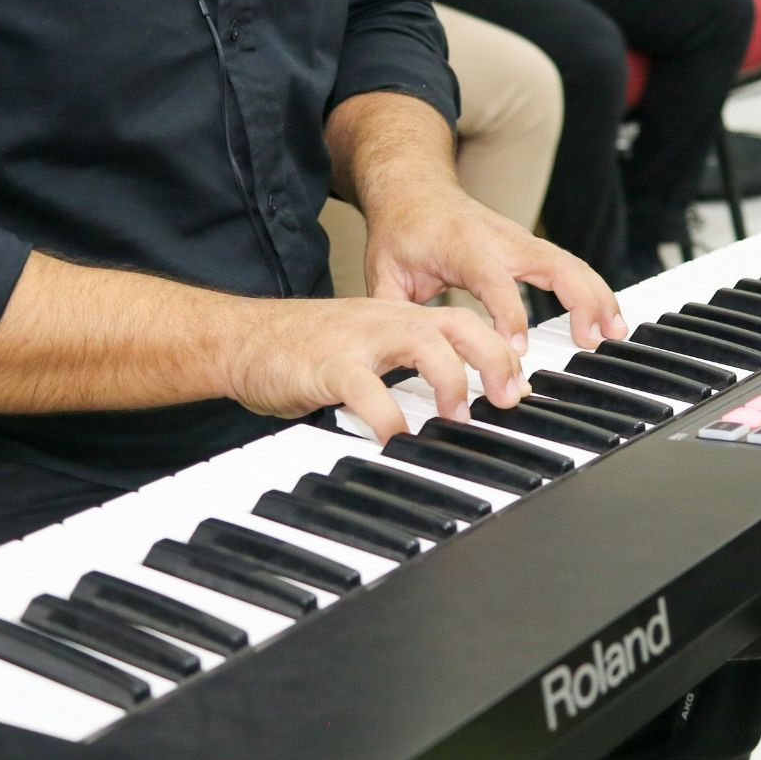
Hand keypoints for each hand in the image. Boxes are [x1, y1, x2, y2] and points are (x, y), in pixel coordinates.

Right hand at [223, 296, 527, 440]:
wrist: (241, 340)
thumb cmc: (303, 352)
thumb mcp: (365, 353)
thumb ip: (404, 372)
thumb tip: (452, 409)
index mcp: (398, 319)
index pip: (464, 323)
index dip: (499, 353)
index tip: (519, 389)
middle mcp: (386, 321)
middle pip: (458, 323)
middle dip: (495, 358)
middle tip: (511, 398)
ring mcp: (358, 339)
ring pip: (423, 342)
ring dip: (452, 379)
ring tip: (458, 416)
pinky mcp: (328, 365)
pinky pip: (367, 389)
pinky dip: (388, 417)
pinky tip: (396, 440)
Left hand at [362, 186, 625, 353]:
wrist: (413, 188)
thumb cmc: (400, 230)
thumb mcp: (383, 271)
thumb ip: (393, 312)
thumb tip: (402, 356)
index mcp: (463, 245)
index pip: (493, 280)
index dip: (508, 314)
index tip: (519, 350)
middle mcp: (500, 239)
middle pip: (552, 264)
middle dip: (578, 301)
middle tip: (592, 341)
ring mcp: (520, 240)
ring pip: (570, 264)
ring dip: (597, 297)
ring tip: (614, 334)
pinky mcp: (530, 247)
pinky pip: (569, 266)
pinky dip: (592, 290)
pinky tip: (607, 319)